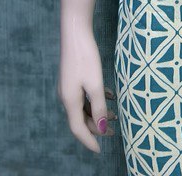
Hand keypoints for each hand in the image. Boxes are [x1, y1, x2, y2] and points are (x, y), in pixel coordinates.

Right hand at [57, 24, 117, 152]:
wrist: (75, 31)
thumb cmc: (85, 57)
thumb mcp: (94, 83)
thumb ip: (98, 106)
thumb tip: (101, 127)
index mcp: (70, 100)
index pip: (78, 128)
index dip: (89, 140)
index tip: (99, 150)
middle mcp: (66, 96)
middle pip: (81, 118)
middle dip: (96, 127)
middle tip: (113, 131)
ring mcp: (69, 86)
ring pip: (84, 107)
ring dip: (98, 112)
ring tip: (116, 114)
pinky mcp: (73, 77)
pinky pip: (84, 95)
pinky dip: (96, 99)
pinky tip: (110, 95)